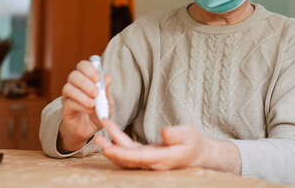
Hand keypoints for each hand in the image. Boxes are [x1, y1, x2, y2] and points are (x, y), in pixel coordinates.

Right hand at [58, 60, 113, 152]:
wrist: (90, 130)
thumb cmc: (98, 111)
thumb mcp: (106, 101)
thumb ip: (106, 90)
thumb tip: (107, 77)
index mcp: (85, 78)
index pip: (82, 66)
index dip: (89, 69)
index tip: (98, 78)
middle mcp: (74, 85)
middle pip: (74, 75)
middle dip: (86, 82)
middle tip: (96, 92)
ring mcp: (67, 96)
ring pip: (68, 88)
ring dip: (82, 95)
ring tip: (94, 103)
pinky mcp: (65, 109)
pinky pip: (69, 103)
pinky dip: (81, 105)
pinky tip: (90, 109)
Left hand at [95, 119, 240, 172]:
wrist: (197, 154)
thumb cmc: (193, 143)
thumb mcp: (189, 135)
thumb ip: (177, 134)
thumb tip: (165, 133)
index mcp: (162, 158)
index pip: (138, 157)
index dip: (122, 153)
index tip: (109, 148)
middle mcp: (152, 162)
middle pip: (127, 159)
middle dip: (111, 150)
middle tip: (97, 139)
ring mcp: (147, 160)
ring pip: (125, 155)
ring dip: (112, 145)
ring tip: (99, 135)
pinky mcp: (145, 155)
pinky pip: (128, 149)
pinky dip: (118, 142)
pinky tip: (110, 132)